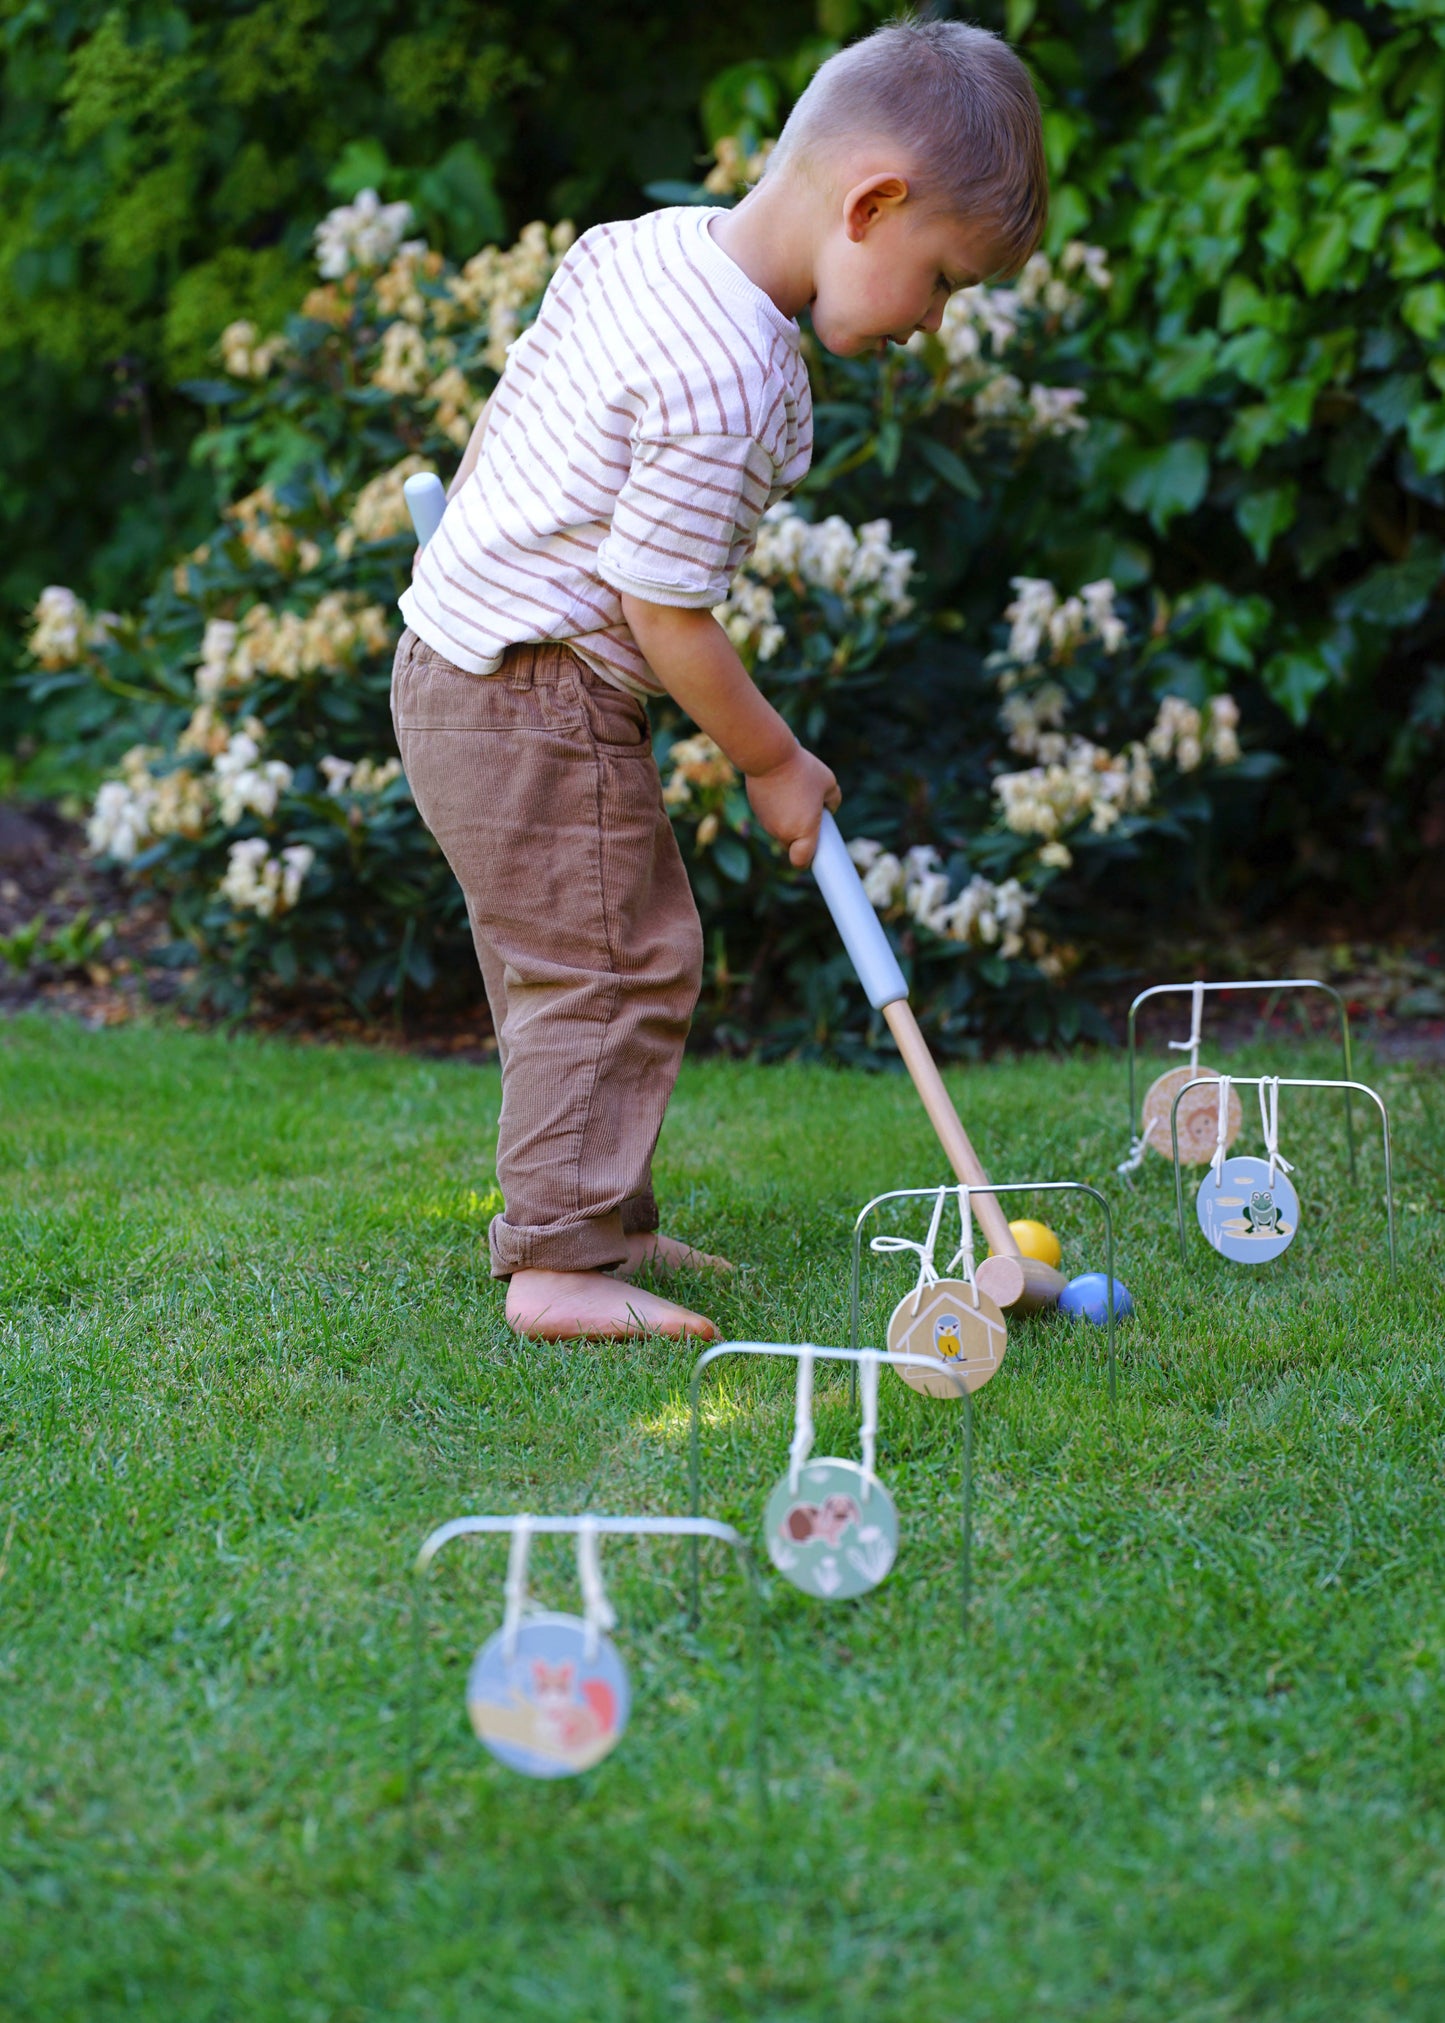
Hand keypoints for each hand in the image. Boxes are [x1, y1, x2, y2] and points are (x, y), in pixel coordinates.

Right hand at [746, 742, 840, 867]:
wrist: (768, 756)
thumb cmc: (802, 769)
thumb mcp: (828, 782)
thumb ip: (833, 800)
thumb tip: (829, 809)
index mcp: (804, 830)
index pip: (802, 861)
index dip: (808, 861)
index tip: (816, 852)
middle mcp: (783, 832)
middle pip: (792, 847)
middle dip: (801, 838)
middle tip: (811, 817)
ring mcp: (767, 824)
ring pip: (780, 832)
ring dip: (789, 823)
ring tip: (796, 797)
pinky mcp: (757, 812)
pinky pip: (771, 819)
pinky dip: (777, 812)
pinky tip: (783, 793)